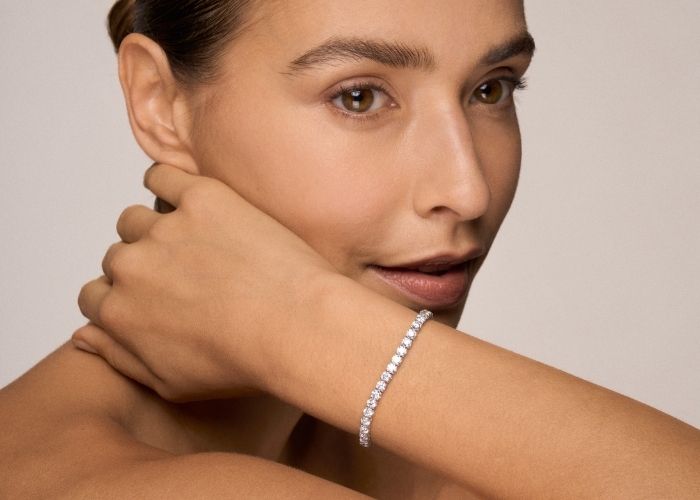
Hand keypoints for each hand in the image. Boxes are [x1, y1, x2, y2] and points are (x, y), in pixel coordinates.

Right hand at [73, 164, 334, 400]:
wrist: (296, 325)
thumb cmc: (243, 361)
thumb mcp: (171, 383)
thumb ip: (119, 357)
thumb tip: (84, 335)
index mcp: (117, 312)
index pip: (96, 295)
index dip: (125, 297)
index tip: (156, 298)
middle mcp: (130, 266)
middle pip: (119, 256)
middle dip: (145, 267)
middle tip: (188, 276)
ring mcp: (164, 228)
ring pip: (136, 220)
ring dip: (156, 230)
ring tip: (195, 244)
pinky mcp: (201, 197)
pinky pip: (162, 177)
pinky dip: (166, 183)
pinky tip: (188, 200)